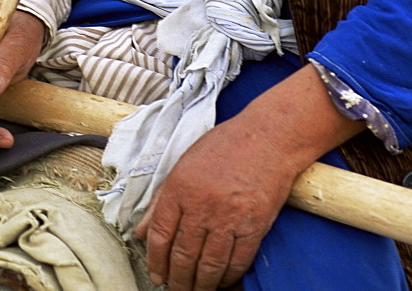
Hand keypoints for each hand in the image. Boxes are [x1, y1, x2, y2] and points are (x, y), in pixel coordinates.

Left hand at [135, 114, 296, 290]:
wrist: (270, 136)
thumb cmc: (227, 145)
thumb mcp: (186, 163)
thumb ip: (162, 199)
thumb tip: (142, 232)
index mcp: (180, 186)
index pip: (160, 235)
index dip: (156, 261)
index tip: (157, 275)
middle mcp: (202, 204)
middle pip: (183, 257)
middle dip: (177, 282)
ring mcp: (229, 216)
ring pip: (209, 266)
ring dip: (201, 287)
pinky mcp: (254, 224)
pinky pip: (237, 262)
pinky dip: (229, 278)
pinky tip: (223, 282)